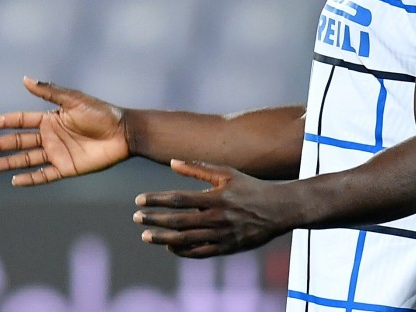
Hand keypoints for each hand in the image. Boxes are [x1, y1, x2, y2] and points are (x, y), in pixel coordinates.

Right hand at [0, 77, 129, 185]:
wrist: (124, 133)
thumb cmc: (102, 113)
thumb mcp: (74, 100)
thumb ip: (50, 92)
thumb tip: (25, 79)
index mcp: (50, 118)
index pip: (20, 120)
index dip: (3, 122)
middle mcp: (50, 136)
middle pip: (18, 141)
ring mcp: (57, 153)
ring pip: (27, 159)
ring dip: (8, 163)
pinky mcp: (67, 168)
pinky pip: (44, 175)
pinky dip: (30, 179)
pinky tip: (14, 181)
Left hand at [133, 160, 289, 257]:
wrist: (279, 210)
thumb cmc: (251, 187)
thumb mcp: (227, 173)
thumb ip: (198, 168)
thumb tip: (172, 162)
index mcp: (215, 197)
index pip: (178, 199)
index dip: (156, 200)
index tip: (139, 200)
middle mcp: (217, 218)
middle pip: (178, 221)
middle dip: (154, 219)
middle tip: (136, 218)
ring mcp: (222, 235)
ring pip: (186, 240)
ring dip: (163, 238)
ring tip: (146, 236)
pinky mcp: (227, 248)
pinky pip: (200, 253)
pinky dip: (183, 251)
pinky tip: (169, 247)